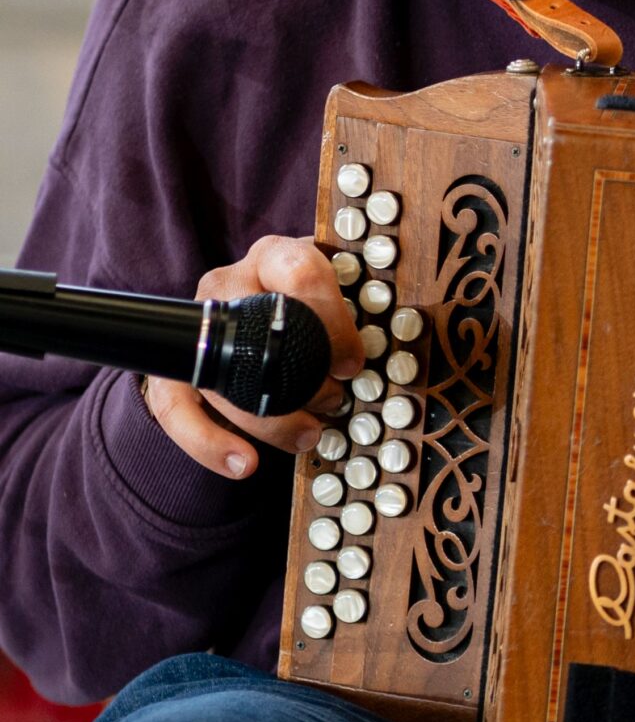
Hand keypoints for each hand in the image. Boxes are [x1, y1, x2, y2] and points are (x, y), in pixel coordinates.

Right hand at [142, 236, 359, 478]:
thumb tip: (374, 360)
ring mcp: (198, 327)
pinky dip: (208, 443)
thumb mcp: (338, 290)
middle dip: (303, 383)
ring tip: (307, 435)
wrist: (256, 304)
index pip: (300, 273)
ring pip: (222, 380)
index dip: (333, 323)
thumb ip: (355, 308)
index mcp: (275, 258)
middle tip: (334, 403)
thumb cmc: (311, 303)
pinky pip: (176, 408)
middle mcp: (230, 285)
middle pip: (258, 337)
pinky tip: (243, 464)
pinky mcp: (173, 365)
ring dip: (271, 420)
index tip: (351, 364)